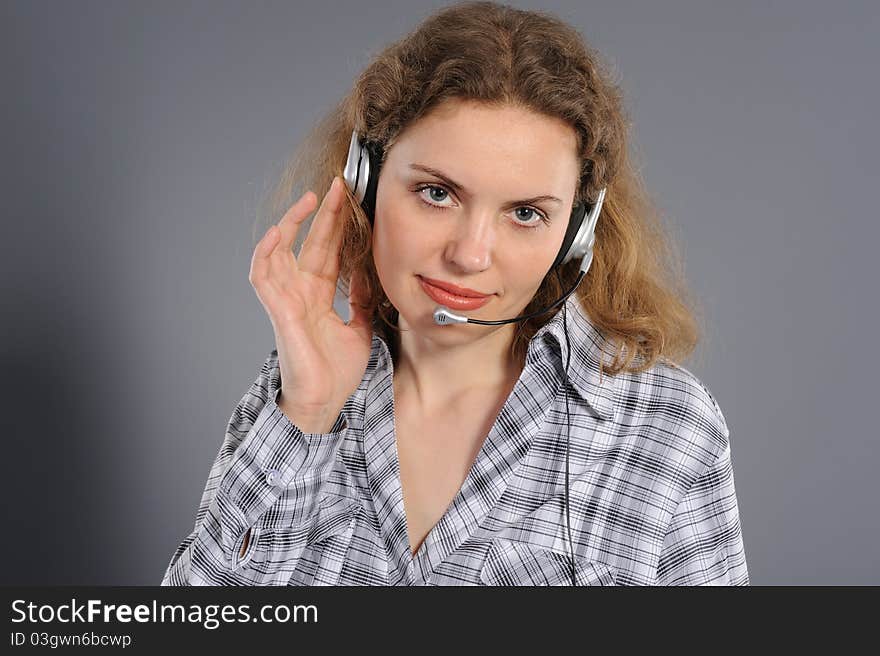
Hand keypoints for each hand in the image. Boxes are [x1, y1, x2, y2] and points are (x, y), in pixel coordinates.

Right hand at [249, 176, 372, 429]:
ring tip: (311, 200)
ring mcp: (287, 300)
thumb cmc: (337, 371)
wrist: (324, 401)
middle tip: (338, 186)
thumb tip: (370, 273)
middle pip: (310, 243)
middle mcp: (300, 292)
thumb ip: (362, 299)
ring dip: (293, 224)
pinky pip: (263, 277)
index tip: (351, 200)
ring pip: (281, 252)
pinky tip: (276, 233)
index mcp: (319, 295)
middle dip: (324, 214)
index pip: (328, 251)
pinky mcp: (278, 311)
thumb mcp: (360, 327)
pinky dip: (266, 254)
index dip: (337, 225)